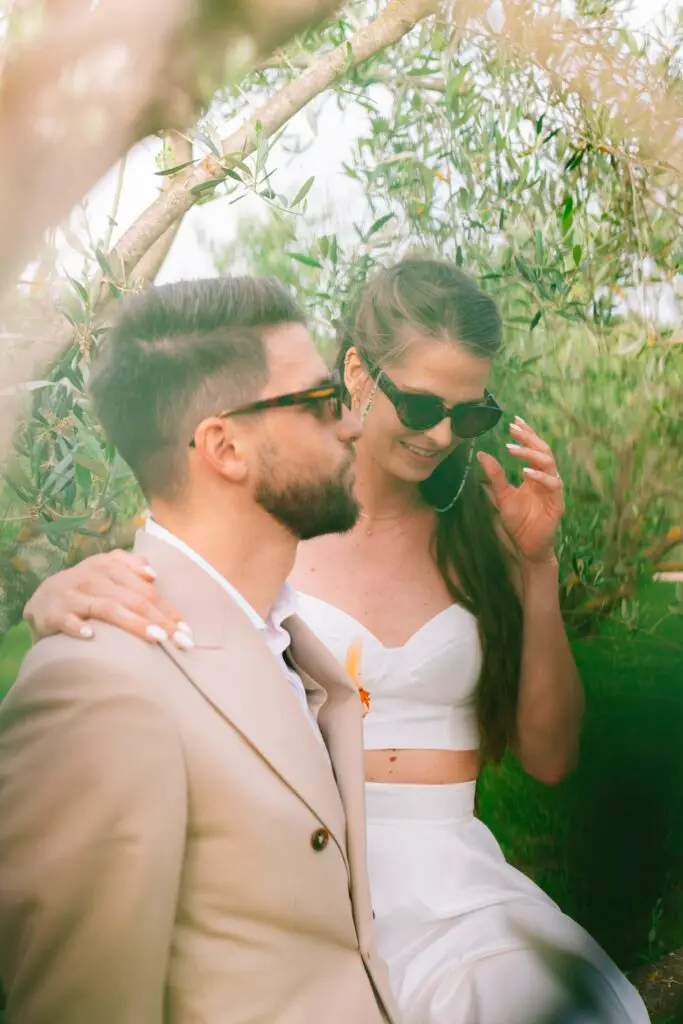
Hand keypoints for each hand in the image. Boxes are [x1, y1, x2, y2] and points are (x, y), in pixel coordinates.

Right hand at [24, 549, 191, 647]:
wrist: (43, 596)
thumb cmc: (86, 587)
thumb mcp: (106, 568)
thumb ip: (130, 566)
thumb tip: (153, 574)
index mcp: (110, 566)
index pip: (146, 590)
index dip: (168, 609)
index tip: (187, 630)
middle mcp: (94, 578)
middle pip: (134, 599)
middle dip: (161, 620)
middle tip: (180, 642)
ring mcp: (73, 595)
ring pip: (109, 608)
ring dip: (134, 623)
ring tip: (156, 638)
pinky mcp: (53, 613)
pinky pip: (67, 620)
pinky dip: (78, 627)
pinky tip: (91, 636)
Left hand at [476, 417, 563, 564]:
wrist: (527, 546)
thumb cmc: (518, 522)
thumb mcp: (502, 496)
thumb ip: (495, 475)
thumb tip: (482, 454)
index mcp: (535, 475)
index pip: (533, 449)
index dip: (526, 434)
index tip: (514, 422)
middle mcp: (546, 479)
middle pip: (543, 451)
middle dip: (529, 438)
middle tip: (514, 429)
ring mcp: (553, 490)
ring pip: (549, 464)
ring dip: (530, 454)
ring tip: (512, 448)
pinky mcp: (557, 503)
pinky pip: (553, 485)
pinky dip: (540, 477)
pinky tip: (525, 472)